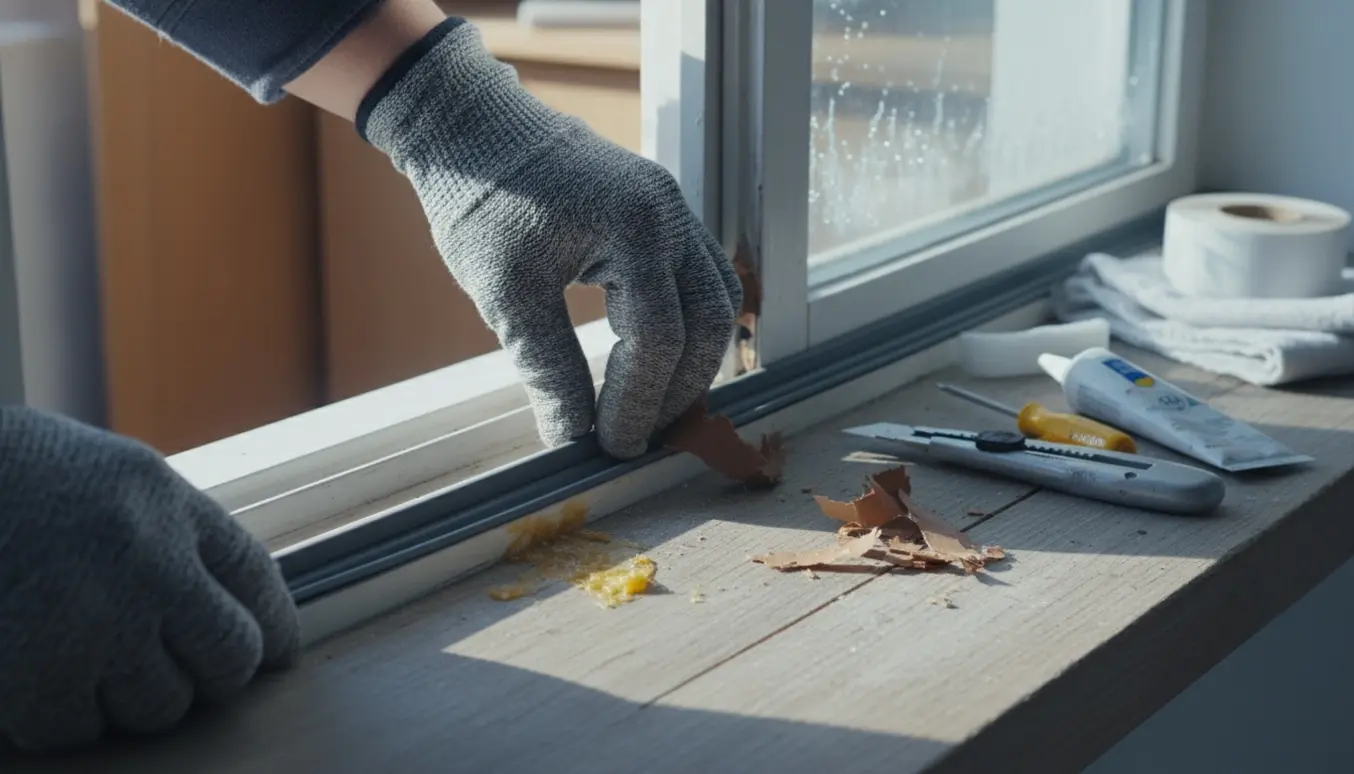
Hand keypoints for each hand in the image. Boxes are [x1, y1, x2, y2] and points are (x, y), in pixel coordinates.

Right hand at [0, 406, 299, 751]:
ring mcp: (89, 623)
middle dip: (213, 669)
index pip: (254, 576)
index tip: (277, 651)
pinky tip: (42, 678)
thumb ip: (178, 532)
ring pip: (161, 706)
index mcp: (164, 502)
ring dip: (136, 696)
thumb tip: (242, 611)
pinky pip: (79, 731)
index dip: (275, 623)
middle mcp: (143, 563)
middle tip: (178, 663)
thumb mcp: (115, 477)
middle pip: (230, 655)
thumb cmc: (13, 478)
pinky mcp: (28, 676)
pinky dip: (65, 717)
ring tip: (95, 658)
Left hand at [361, 19, 741, 458]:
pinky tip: (646, 361)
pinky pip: (700, 281)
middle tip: (634, 436)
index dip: (638, 402)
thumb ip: (549, 369)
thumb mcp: (506, 295)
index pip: (659, 336)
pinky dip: (685, 329)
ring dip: (690, 363)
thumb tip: (572, 441)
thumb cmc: (481, 202)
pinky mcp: (665, 217)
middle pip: (709, 323)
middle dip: (676, 390)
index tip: (609, 447)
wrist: (471, 128)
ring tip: (646, 407)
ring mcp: (675, 210)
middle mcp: (670, 213)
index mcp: (635, 225)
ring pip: (717, 303)